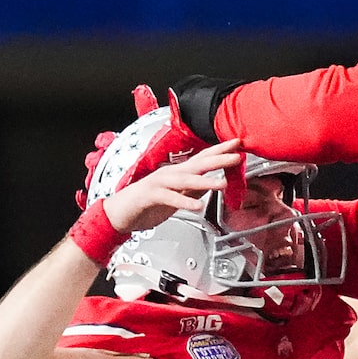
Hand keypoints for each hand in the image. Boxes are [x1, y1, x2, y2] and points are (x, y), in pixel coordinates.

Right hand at [101, 141, 243, 236]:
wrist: (119, 213)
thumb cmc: (146, 204)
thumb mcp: (177, 198)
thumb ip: (193, 191)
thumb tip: (210, 186)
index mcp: (178, 173)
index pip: (202, 159)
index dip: (220, 152)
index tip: (238, 145)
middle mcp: (170, 174)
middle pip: (197, 164)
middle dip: (218, 160)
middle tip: (237, 156)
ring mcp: (160, 184)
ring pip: (185, 180)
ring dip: (205, 181)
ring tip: (222, 183)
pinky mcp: (150, 196)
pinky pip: (170, 199)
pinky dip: (184, 202)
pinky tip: (197, 207)